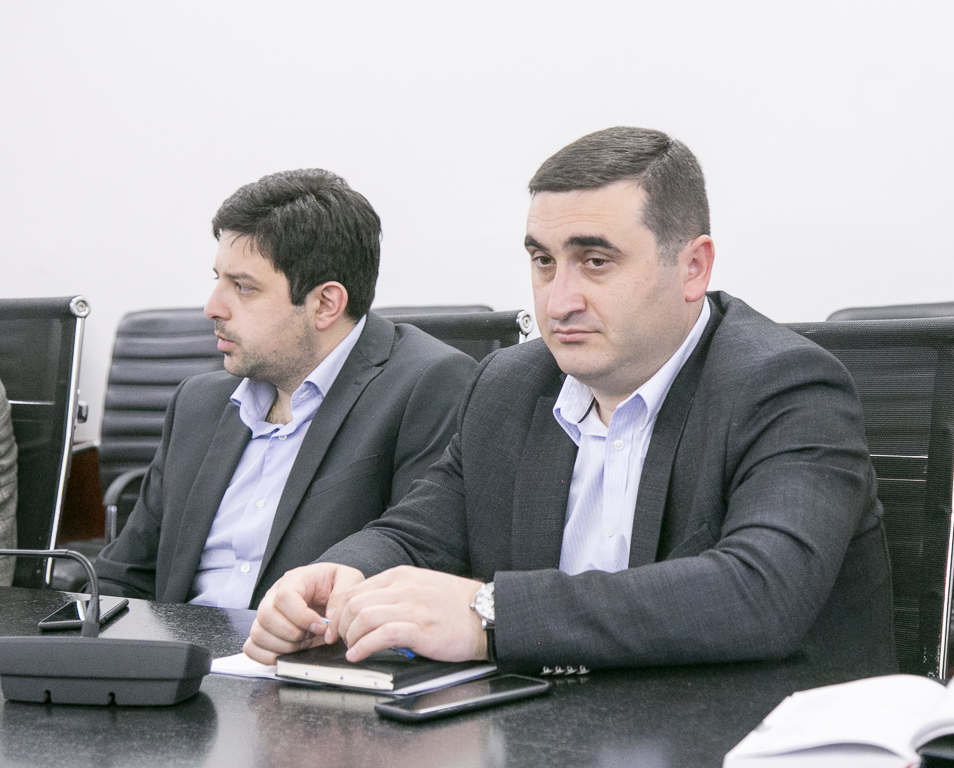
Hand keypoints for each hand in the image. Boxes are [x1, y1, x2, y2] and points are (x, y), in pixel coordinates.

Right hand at [243, 563, 364, 664]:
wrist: (329, 588)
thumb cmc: (335, 583)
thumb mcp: (348, 578)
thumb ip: (342, 595)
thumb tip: (330, 619)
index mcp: (295, 579)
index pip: (284, 597)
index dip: (302, 616)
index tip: (320, 626)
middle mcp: (275, 595)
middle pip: (266, 615)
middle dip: (292, 633)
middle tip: (311, 636)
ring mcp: (267, 613)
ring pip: (258, 633)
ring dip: (283, 646)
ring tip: (303, 643)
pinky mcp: (265, 631)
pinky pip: (251, 647)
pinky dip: (267, 656)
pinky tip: (288, 653)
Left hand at [325, 565, 487, 662]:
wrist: (487, 614)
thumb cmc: (457, 605)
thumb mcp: (423, 586)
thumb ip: (397, 593)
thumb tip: (372, 610)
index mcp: (401, 576)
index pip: (356, 589)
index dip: (340, 610)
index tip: (337, 626)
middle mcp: (403, 587)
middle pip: (354, 602)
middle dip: (340, 624)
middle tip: (341, 640)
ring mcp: (411, 607)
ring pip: (363, 616)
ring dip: (350, 636)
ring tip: (351, 648)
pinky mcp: (419, 629)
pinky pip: (380, 636)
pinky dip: (363, 647)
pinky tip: (359, 655)